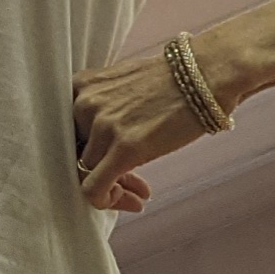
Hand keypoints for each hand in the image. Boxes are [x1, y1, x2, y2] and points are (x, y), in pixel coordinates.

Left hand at [71, 46, 216, 209]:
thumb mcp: (123, 85)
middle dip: (101, 172)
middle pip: (76, 155)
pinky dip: (107, 201)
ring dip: (113, 189)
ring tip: (138, 194)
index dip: (84, 154)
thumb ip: (103, 111)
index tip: (106, 165)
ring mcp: (102, 125)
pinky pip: (95, 188)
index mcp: (80, 87)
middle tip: (125, 185)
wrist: (207, 72)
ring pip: (87, 174)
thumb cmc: (173, 80)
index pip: (67, 133)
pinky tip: (131, 201)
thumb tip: (100, 147)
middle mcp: (83, 104)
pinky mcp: (124, 147)